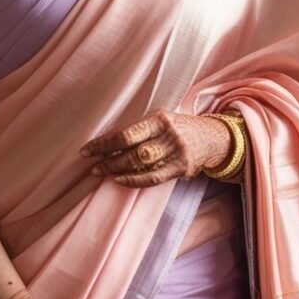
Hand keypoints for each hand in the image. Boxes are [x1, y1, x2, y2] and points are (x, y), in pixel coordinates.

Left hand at [79, 107, 232, 186]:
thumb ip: (138, 128)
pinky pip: (153, 178)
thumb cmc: (178, 128)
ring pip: (141, 163)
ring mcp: (176, 152)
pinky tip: (120, 180)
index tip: (86, 149)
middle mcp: (168, 134)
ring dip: (118, 169)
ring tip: (101, 171)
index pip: (126, 133)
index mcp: (160, 118)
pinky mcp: (181, 168)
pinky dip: (134, 180)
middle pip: (132, 149)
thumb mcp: (161, 120)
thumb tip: (106, 142)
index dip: (104, 143)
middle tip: (91, 165)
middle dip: (108, 158)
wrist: (212, 138)